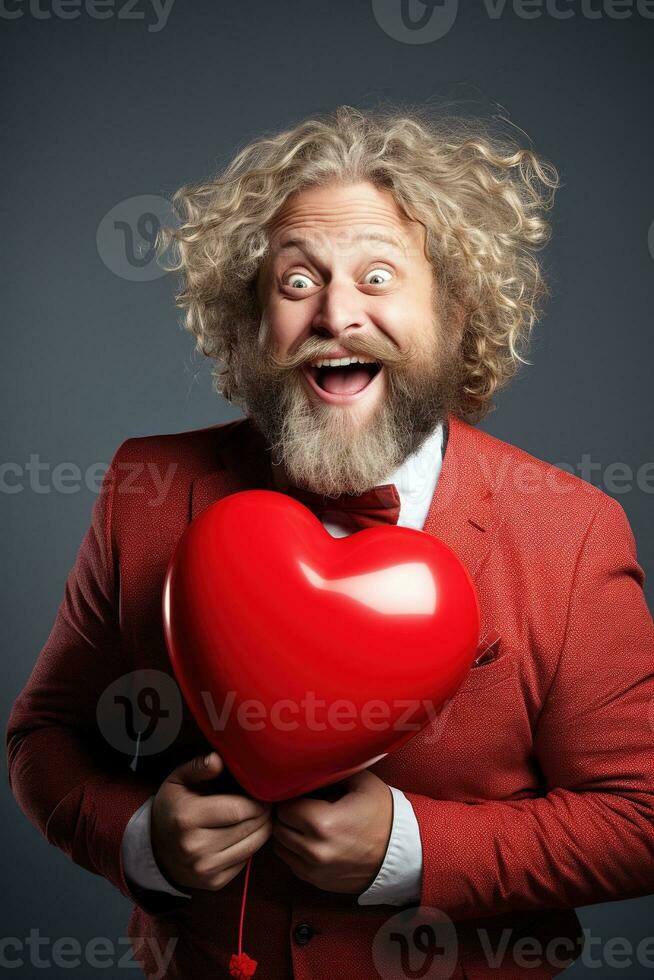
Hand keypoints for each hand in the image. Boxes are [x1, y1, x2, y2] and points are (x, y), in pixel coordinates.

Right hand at [151, 751, 272, 891]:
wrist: (155, 850)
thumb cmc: (173, 808)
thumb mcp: (178, 780)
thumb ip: (199, 767)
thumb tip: (218, 758)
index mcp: (187, 818)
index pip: (240, 809)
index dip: (258, 800)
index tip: (262, 791)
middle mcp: (195, 847)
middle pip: (250, 828)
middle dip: (264, 813)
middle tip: (266, 802)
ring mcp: (205, 869)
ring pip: (253, 846)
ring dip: (263, 829)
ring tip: (260, 815)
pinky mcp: (214, 883)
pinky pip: (246, 861)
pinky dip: (251, 846)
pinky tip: (247, 833)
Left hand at [272, 770, 392, 894]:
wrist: (402, 852)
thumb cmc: (382, 814)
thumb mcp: (361, 782)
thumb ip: (331, 772)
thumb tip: (309, 764)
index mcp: (322, 823)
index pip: (284, 807)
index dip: (290, 796)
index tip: (299, 792)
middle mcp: (314, 850)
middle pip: (279, 827)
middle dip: (287, 814)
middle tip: (300, 804)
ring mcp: (315, 870)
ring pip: (281, 848)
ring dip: (288, 834)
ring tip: (303, 822)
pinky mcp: (318, 882)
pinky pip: (292, 864)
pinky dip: (295, 851)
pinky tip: (310, 839)